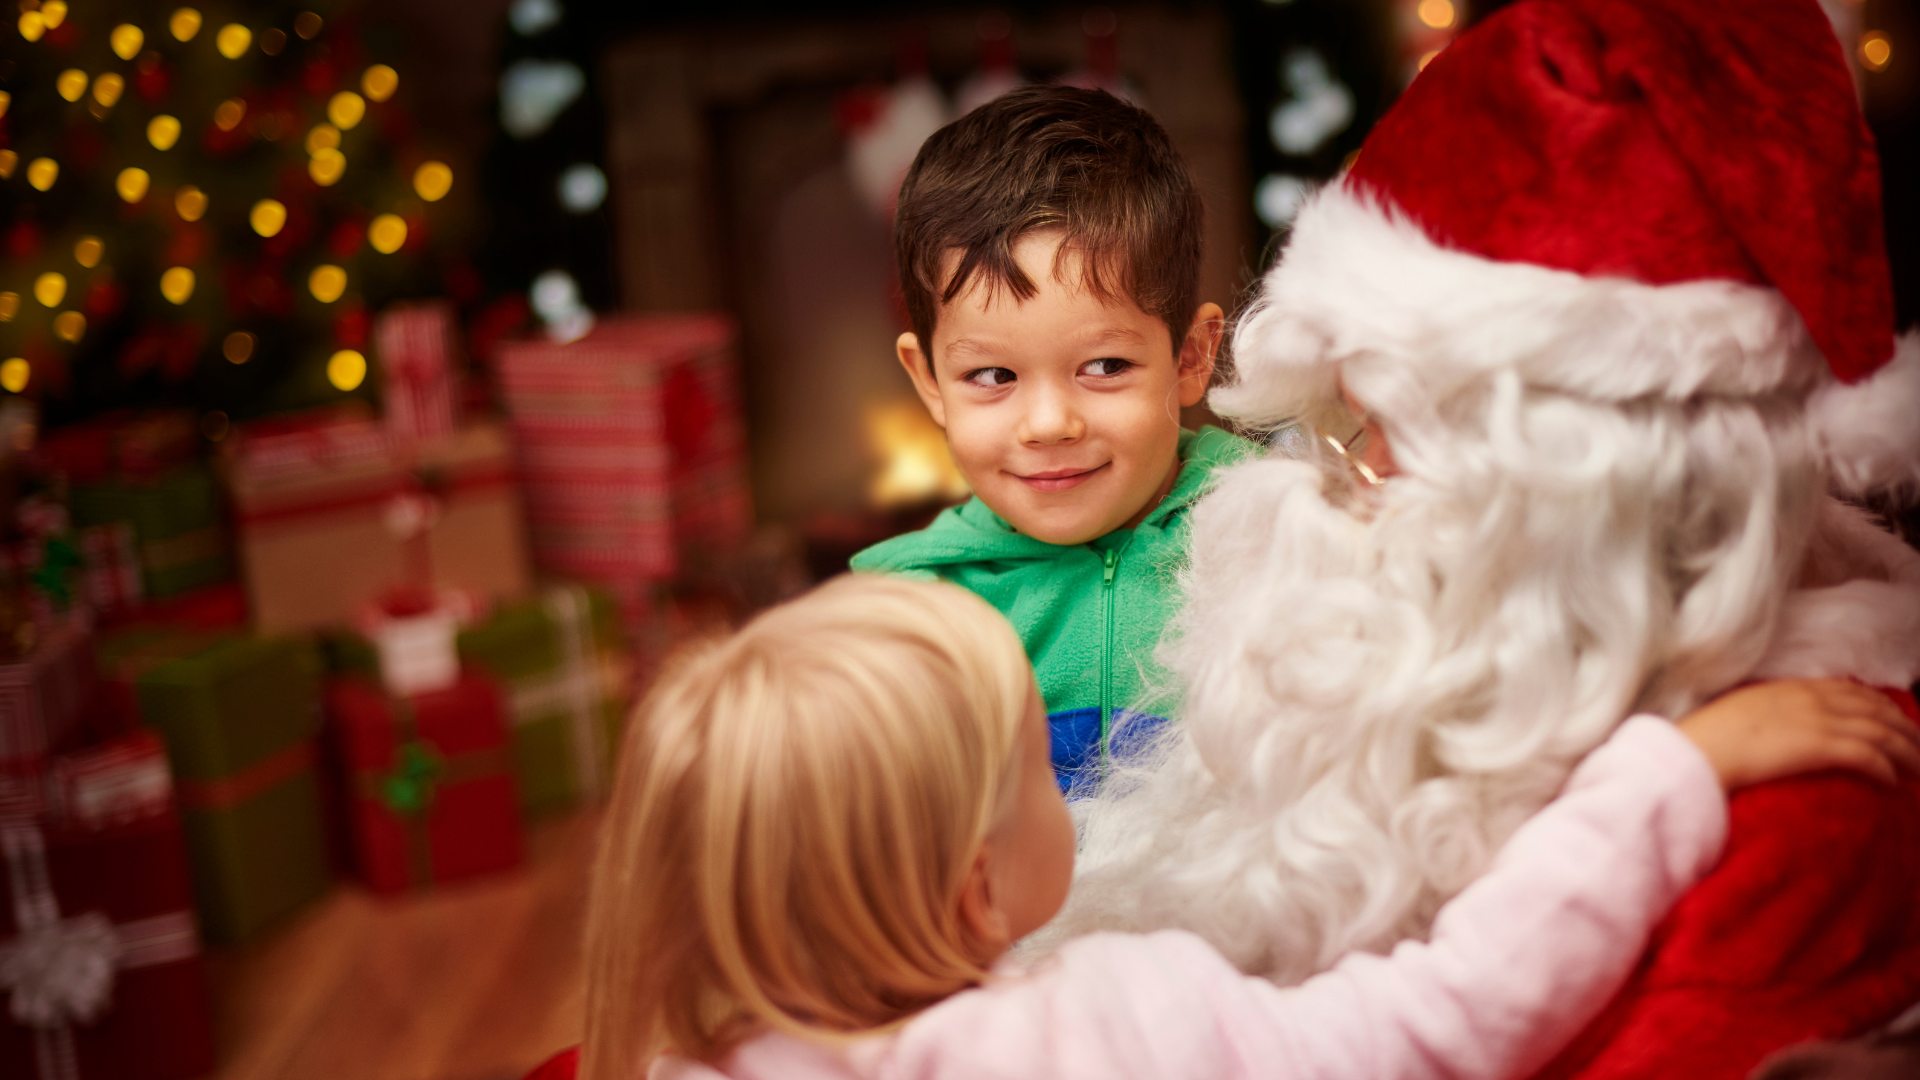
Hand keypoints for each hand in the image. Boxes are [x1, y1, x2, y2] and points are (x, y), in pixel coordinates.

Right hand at [1676, 678, 1919, 789]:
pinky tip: (1893, 781)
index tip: (1893, 717)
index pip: (1848, 689)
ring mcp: (1815, 720)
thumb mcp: (1739, 713)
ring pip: (1880, 731)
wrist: (1695, 752)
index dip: (1878, 703)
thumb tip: (1777, 728)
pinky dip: (1885, 767)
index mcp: (1789, 688)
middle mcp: (1809, 698)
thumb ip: (1766, 714)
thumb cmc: (1705, 739)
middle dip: (1904, 727)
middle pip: (1874, 708)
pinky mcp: (1818, 745)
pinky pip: (1866, 754)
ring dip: (1906, 751)